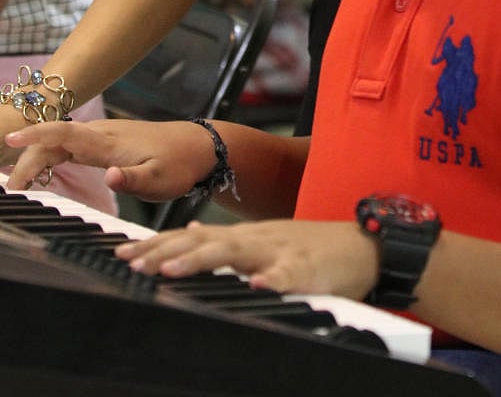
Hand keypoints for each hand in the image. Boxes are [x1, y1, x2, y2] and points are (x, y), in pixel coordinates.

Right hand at [4, 118, 215, 200]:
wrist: (199, 147)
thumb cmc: (180, 165)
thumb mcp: (160, 180)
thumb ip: (133, 180)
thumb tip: (108, 177)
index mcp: (109, 142)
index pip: (65, 132)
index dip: (35, 134)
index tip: (10, 139)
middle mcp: (102, 136)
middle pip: (54, 141)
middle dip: (27, 160)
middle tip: (12, 191)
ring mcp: (104, 138)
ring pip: (60, 143)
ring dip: (36, 159)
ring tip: (18, 185)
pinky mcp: (108, 145)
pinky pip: (71, 147)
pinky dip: (51, 157)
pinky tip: (42, 172)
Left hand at [115, 218, 378, 298]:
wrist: (361, 246)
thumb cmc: (310, 248)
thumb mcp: (263, 239)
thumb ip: (226, 236)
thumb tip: (190, 231)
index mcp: (243, 236)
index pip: (191, 238)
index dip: (156, 246)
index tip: (123, 255)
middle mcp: (255, 239)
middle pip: (203, 242)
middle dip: (165, 253)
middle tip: (132, 264)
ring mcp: (279, 250)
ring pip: (236, 252)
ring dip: (201, 260)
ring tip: (172, 272)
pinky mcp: (307, 268)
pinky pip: (287, 274)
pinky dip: (270, 279)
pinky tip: (255, 286)